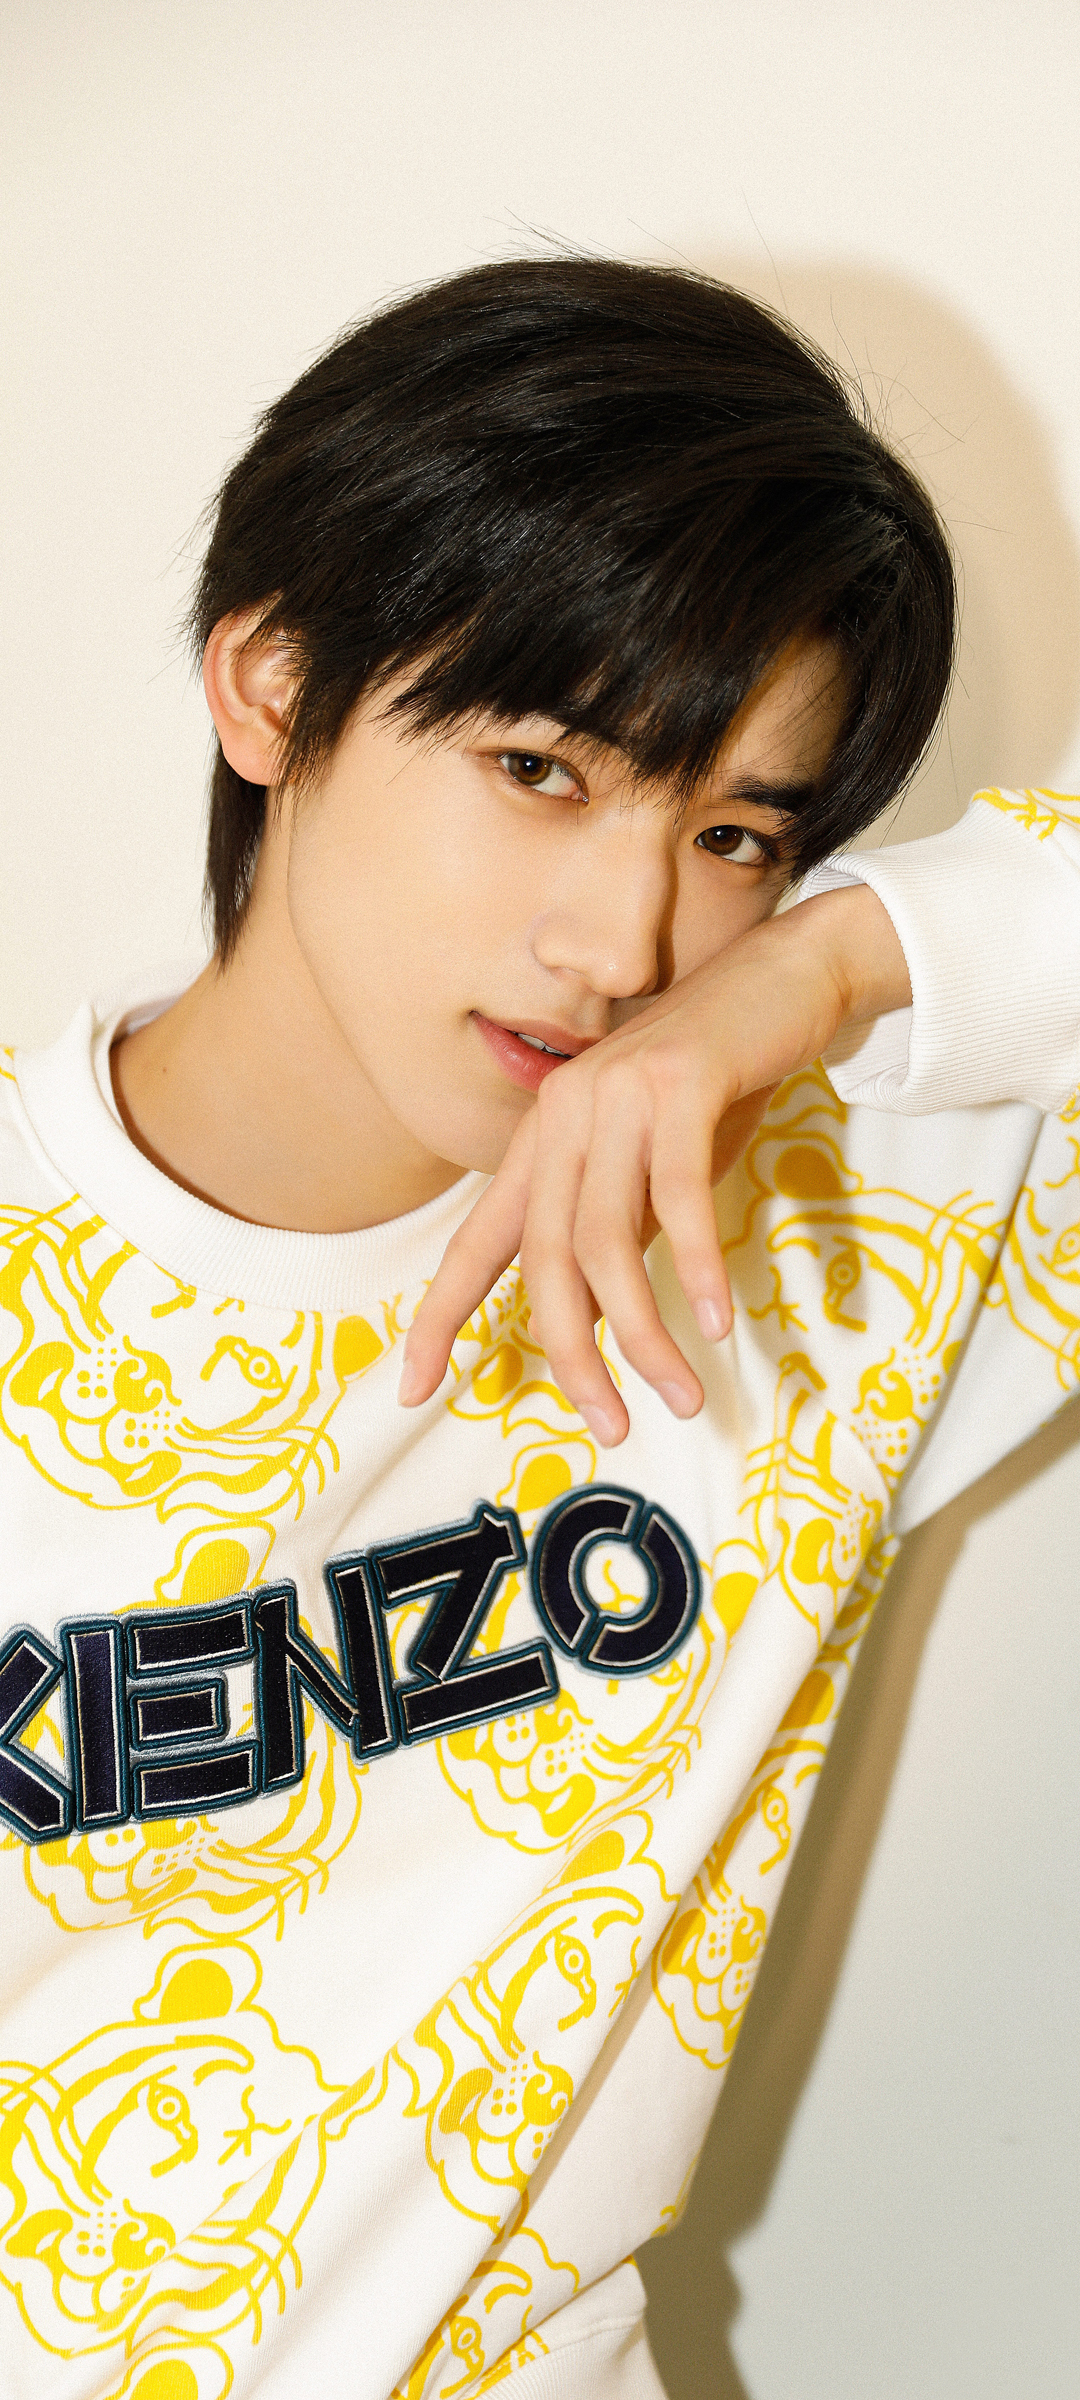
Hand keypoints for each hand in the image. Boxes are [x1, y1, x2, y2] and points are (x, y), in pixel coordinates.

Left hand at [400, 884, 909, 1444]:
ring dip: (644, 1331)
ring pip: (609, 1238)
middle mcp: (564, 1116)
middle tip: (609, 1425)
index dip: (439, 1316)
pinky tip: (716, 1321)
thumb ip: (614, 1225)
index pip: (477, 1242)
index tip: (412, 1388)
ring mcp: (618, 1095)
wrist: (782, 980)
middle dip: (572, 1353)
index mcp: (542, 1140)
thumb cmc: (716, 1084)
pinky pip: (680, 1195)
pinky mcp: (682, 1082)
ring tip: (681, 1394)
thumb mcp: (648, 1163)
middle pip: (546, 1258)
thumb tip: (592, 1318)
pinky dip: (694, 1266)